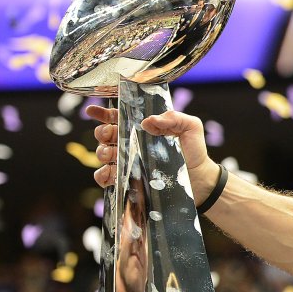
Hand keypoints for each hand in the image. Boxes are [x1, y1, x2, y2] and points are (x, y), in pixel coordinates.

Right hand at [86, 105, 218, 205]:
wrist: (200, 179)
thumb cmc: (194, 150)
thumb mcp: (190, 127)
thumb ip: (175, 117)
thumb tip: (149, 120)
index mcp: (143, 128)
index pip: (118, 117)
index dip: (103, 113)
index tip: (92, 111)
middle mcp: (132, 143)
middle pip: (105, 134)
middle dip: (102, 132)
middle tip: (110, 133)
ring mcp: (128, 162)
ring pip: (103, 154)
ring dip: (101, 152)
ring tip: (110, 153)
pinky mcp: (128, 180)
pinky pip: (106, 177)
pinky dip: (103, 174)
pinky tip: (110, 172)